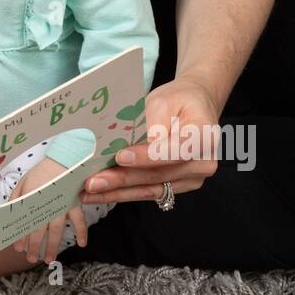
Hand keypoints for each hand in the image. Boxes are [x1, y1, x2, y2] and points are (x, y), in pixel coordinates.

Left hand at [10, 156, 87, 264]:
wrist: (64, 158)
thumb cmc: (42, 171)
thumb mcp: (23, 182)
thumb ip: (15, 198)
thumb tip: (8, 214)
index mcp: (32, 200)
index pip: (24, 223)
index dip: (21, 237)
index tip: (18, 248)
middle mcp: (46, 206)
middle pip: (39, 231)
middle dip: (34, 247)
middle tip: (31, 259)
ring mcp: (62, 206)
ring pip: (57, 231)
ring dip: (53, 246)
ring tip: (49, 259)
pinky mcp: (75, 204)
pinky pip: (80, 220)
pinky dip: (82, 232)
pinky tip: (82, 244)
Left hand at [79, 75, 219, 205]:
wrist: (194, 106)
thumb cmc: (177, 100)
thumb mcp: (162, 101)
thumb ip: (148, 125)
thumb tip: (125, 147)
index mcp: (204, 137)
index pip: (172, 152)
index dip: (146, 157)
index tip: (120, 157)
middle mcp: (203, 163)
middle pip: (158, 175)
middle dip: (123, 179)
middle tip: (93, 181)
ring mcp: (192, 178)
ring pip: (151, 189)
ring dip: (118, 192)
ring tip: (90, 192)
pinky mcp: (178, 186)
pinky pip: (150, 192)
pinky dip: (125, 193)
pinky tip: (103, 193)